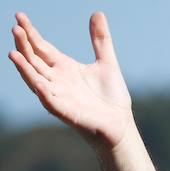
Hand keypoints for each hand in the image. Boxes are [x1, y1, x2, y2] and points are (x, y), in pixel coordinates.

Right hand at [9, 12, 134, 149]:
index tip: (19, 16)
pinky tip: (37, 83)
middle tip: (15, 28)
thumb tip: (98, 13)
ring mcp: (60, 97)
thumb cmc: (111, 97)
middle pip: (34, 60)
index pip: (42, 47)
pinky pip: (51, 103)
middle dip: (24, 46)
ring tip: (13, 54)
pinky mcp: (67, 113)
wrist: (121, 124)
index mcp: (64, 68)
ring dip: (25, 69)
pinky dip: (44, 93)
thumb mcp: (107, 63)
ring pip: (36, 81)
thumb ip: (101, 40)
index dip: (31, 33)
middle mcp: (57, 81)